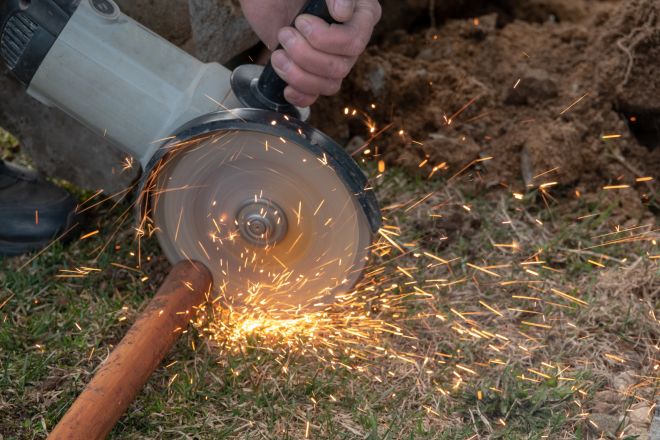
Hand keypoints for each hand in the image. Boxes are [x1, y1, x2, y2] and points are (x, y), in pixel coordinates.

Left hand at [239, 0, 381, 106]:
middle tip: (284, 34)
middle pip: (340, 67)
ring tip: (278, 54)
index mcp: (362, 15)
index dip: (324, 39)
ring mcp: (333, 60)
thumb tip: (343, 13)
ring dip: (298, 74)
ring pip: (329, 85)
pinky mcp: (313, 74)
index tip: (301, 20)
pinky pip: (316, 97)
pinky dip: (300, 95)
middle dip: (305, 55)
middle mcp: (352, 42)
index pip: (354, 42)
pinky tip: (286, 87)